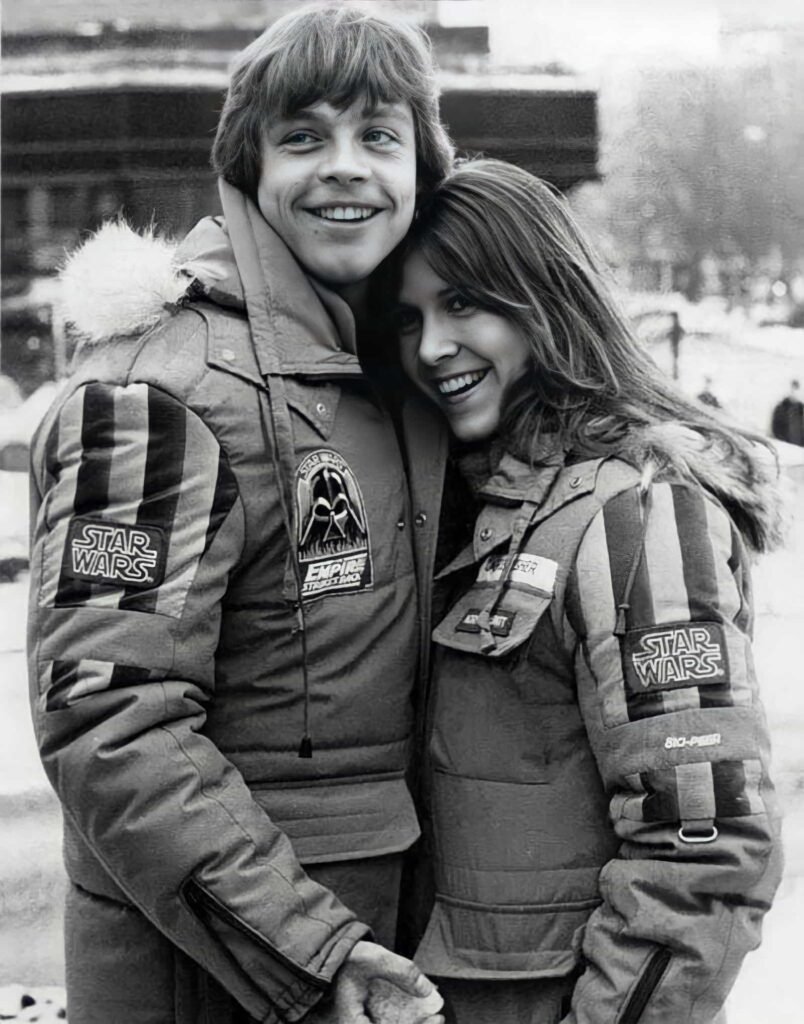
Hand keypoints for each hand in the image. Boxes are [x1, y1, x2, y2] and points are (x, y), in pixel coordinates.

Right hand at [307, 940, 443, 1023]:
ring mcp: (361, 1023)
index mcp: (352, 1023)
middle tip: (437, 1019)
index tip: (436, 1020)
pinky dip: (402, 1019)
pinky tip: (418, 1010)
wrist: (327, 955)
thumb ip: (401, 971)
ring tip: (432, 1016)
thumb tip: (427, 989)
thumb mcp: (373, 959)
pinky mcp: (365, 1020)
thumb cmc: (345, 958)